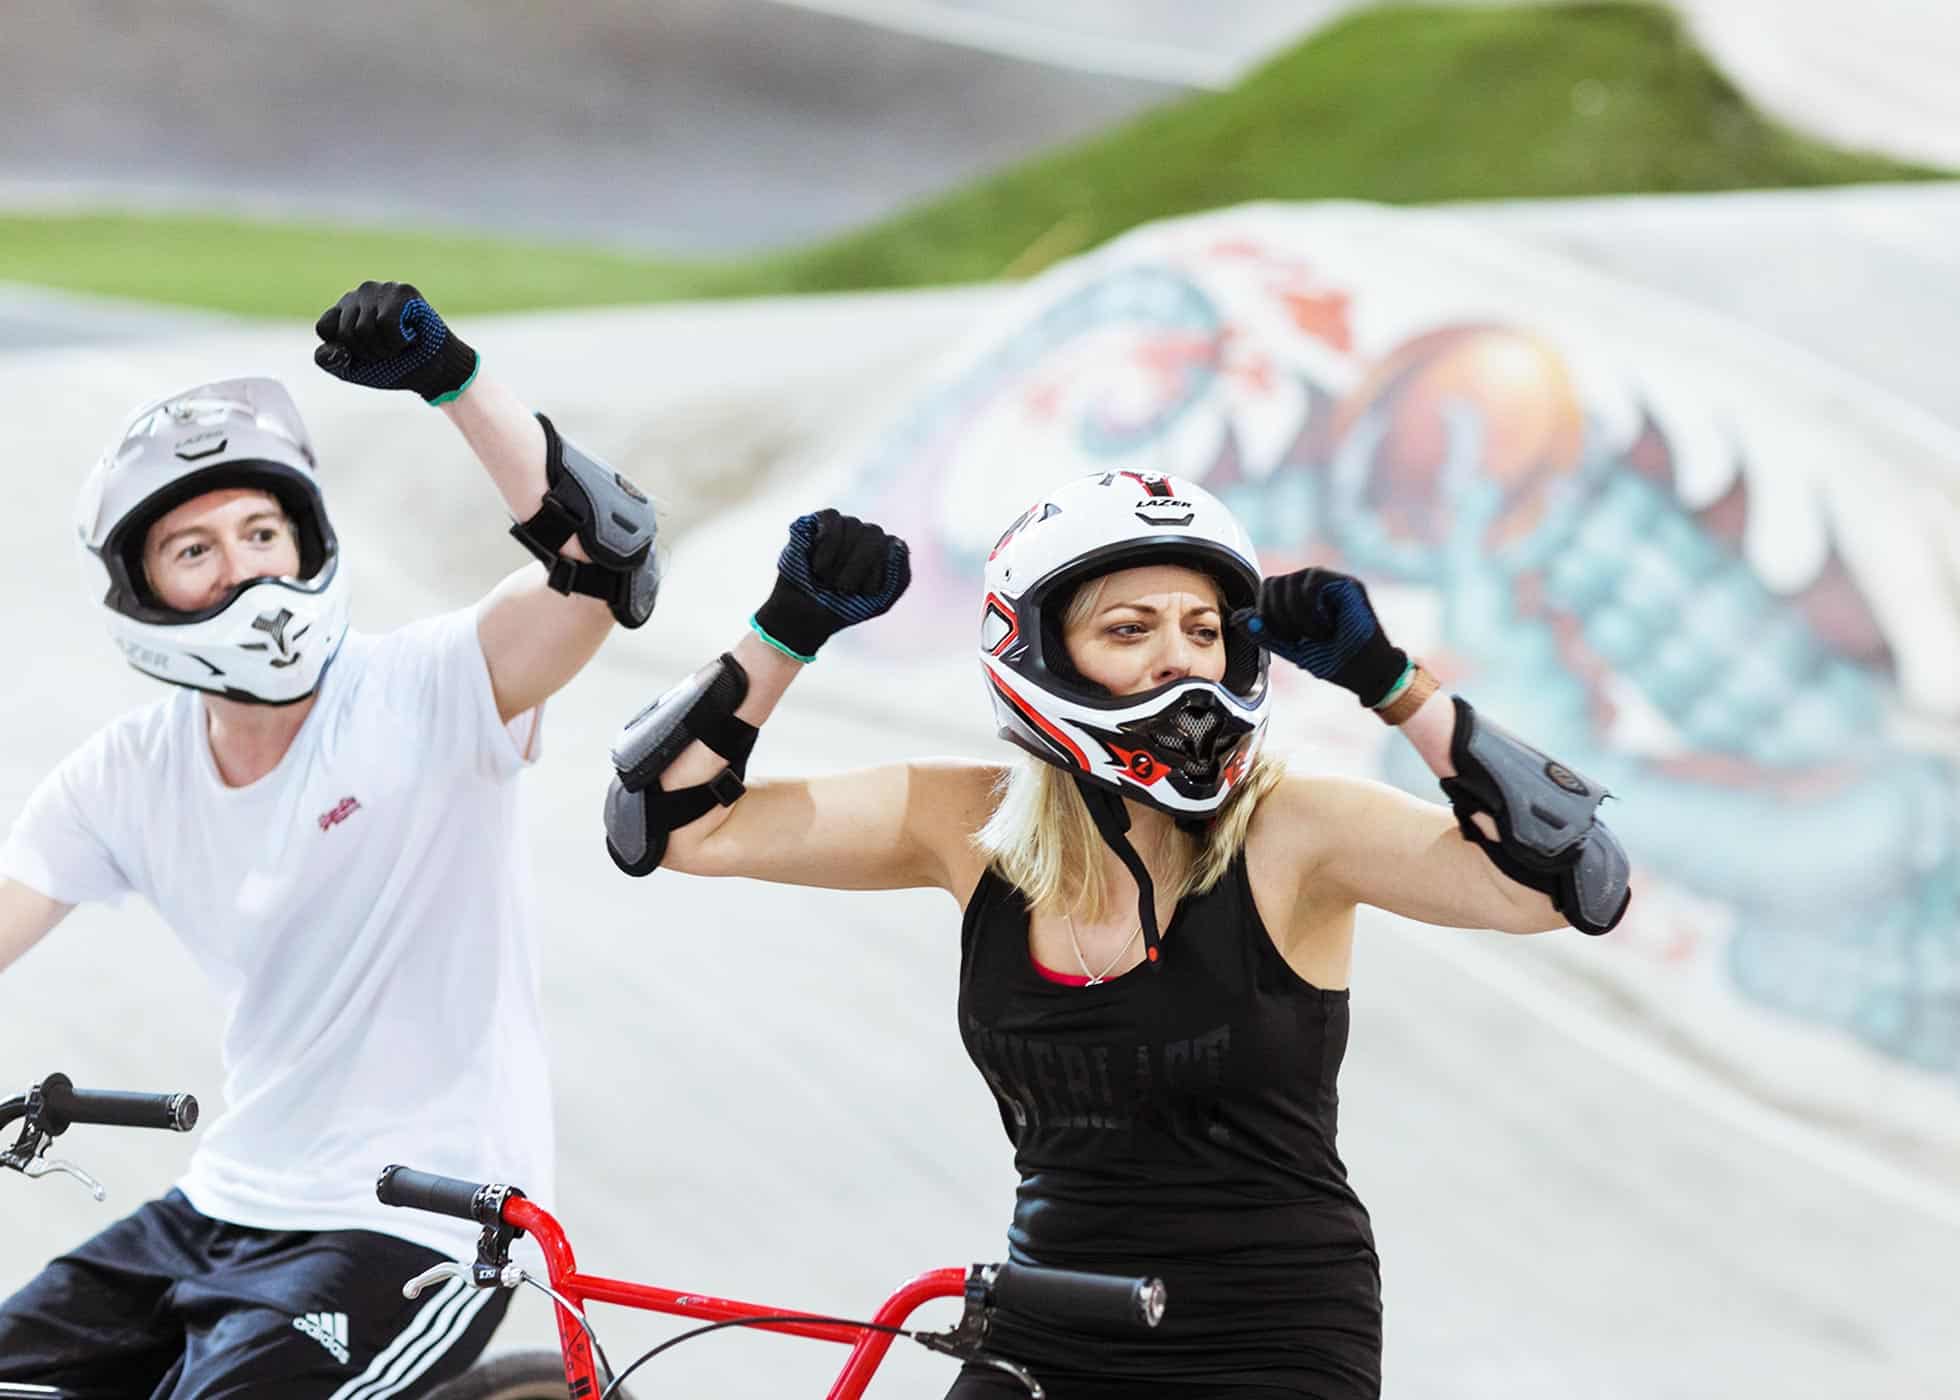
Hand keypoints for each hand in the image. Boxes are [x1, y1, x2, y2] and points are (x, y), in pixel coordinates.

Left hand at [313, 280, 478, 402]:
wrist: (435, 372)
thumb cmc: (395, 367)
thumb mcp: (354, 369)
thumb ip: (330, 359)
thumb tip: (334, 347)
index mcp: (344, 310)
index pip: (324, 328)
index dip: (345, 351)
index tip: (366, 355)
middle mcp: (359, 294)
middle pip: (346, 332)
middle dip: (368, 353)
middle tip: (389, 352)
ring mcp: (380, 290)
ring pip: (364, 329)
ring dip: (385, 349)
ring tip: (401, 344)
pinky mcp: (402, 291)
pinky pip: (385, 323)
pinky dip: (398, 340)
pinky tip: (410, 336)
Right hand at [750, 509, 910, 661]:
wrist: (805, 616)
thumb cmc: (843, 607)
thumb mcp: (880, 602)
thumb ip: (900, 576)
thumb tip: (900, 545)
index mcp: (886, 551)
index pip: (894, 546)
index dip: (876, 572)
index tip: (863, 593)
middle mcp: (867, 535)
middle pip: (873, 534)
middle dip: (856, 567)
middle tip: (841, 589)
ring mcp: (845, 526)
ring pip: (853, 525)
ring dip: (838, 560)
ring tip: (825, 579)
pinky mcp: (820, 521)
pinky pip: (832, 519)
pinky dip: (827, 544)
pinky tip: (818, 565)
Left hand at [1232, 567, 1409, 705]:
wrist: (1365, 672)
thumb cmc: (1333, 661)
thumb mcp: (1291, 649)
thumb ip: (1266, 633)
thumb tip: (1237, 618)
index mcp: (1299, 598)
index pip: (1267, 589)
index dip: (1265, 613)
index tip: (1283, 639)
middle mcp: (1313, 585)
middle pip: (1273, 583)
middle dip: (1277, 616)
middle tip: (1297, 639)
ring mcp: (1331, 582)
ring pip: (1291, 582)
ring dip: (1297, 616)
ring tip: (1316, 635)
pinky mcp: (1346, 584)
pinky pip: (1312, 582)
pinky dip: (1312, 610)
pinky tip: (1326, 626)